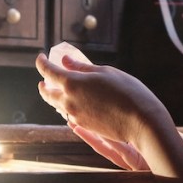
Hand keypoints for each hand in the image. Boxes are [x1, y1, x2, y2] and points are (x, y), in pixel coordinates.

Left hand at [36, 52, 172, 157]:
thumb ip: (82, 67)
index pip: (48, 71)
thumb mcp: (105, 72)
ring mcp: (75, 116)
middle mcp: (68, 101)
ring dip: (54, 96)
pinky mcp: (84, 126)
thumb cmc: (127, 92)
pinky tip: (73, 102)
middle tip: (45, 78)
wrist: (141, 121)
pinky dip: (66, 106)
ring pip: (57, 105)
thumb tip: (65, 61)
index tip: (41, 57)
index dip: (42, 62)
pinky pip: (68, 114)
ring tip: (58, 89)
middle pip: (47, 93)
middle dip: (44, 83)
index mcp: (72, 83)